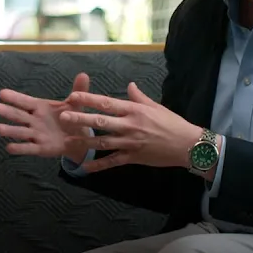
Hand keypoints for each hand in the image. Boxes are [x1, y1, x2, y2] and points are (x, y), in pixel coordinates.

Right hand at [0, 73, 94, 162]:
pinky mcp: (40, 148)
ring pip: (21, 132)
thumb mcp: (76, 104)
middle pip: (18, 115)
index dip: (14, 97)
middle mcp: (34, 120)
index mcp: (40, 107)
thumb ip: (78, 90)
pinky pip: (28, 148)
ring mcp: (36, 134)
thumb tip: (84, 74)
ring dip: (10, 130)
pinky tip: (8, 147)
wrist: (79, 138)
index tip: (1, 93)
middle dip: (6, 111)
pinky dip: (19, 148)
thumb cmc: (72, 117)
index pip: (25, 101)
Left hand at [60, 82, 204, 173]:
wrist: (188, 145)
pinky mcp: (134, 157)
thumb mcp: (156, 107)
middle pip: (101, 122)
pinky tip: (85, 167)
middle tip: (64, 117)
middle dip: (81, 119)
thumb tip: (130, 85)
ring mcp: (131, 143)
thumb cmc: (172, 123)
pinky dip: (99, 165)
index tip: (73, 97)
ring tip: (67, 142)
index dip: (89, 100)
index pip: (107, 103)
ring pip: (103, 142)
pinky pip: (113, 161)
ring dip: (85, 143)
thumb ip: (139, 97)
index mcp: (134, 111)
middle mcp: (130, 125)